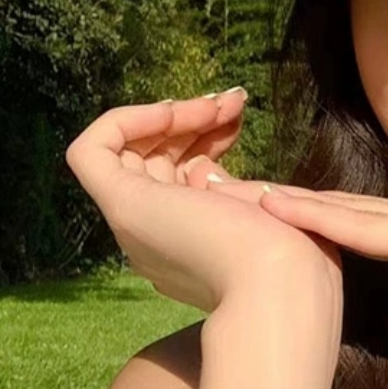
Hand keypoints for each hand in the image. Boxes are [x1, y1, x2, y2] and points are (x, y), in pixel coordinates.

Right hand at [64, 93, 342, 316]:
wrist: (285, 286)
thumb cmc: (295, 257)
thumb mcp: (266, 215)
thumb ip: (233, 193)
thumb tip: (201, 168)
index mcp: (191, 247)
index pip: (178, 178)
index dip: (204, 139)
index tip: (240, 118)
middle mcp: (156, 237)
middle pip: (153, 162)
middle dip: (190, 120)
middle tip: (233, 102)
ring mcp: (136, 223)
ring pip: (126, 153)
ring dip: (170, 114)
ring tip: (220, 104)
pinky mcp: (123, 206)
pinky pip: (91, 151)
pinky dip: (126, 120)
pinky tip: (175, 111)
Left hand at [202, 178, 387, 353]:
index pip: (371, 230)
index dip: (322, 223)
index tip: (274, 219)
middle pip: (346, 212)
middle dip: (290, 203)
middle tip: (231, 189)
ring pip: (347, 211)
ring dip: (291, 203)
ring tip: (234, 189)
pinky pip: (370, 228)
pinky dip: (323, 219)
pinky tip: (280, 209)